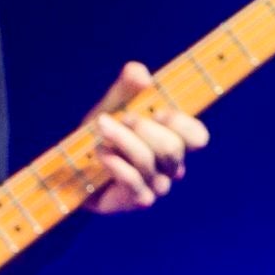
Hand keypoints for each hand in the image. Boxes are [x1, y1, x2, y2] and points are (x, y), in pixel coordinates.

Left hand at [84, 61, 208, 213]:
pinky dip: (114, 163)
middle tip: (123, 117)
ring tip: (101, 128)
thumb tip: (142, 74)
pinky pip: (133, 180)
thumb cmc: (104, 133)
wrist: (77, 168)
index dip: (181, 123)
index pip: (197, 137)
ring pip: (148, 161)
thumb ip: (128, 86)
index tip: (157, 111)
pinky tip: (100, 152)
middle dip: (143, 128)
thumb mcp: (114, 104)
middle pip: (172, 148)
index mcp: (175, 141)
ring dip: (121, 139)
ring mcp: (157, 186)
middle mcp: (171, 166)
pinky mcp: (138, 200)